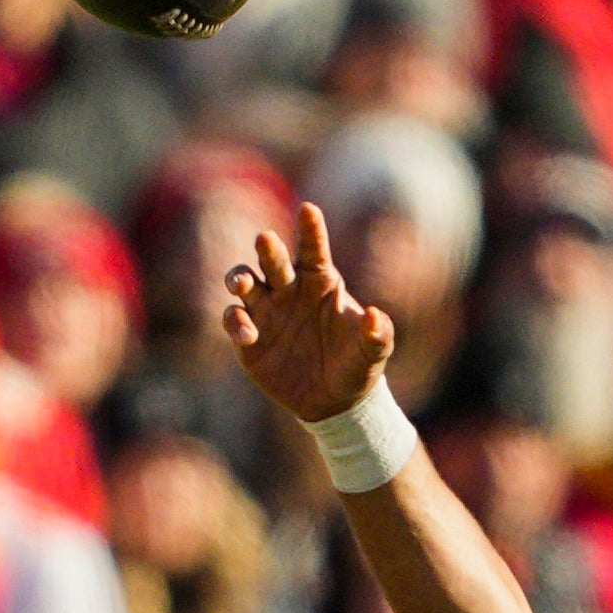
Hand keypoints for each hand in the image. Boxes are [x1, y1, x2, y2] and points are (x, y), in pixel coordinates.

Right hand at [223, 202, 396, 424]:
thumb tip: (375, 316)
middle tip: (266, 239)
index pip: (314, 249)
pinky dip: (236, 322)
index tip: (309, 209)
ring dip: (240, 278)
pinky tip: (248, 334)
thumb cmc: (357, 365)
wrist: (335, 402)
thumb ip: (378, 334)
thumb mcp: (374, 352)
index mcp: (321, 282)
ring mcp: (267, 311)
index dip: (311, 229)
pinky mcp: (248, 337)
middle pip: (274, 261)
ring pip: (245, 282)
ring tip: (242, 284)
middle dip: (269, 249)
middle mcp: (290, 289)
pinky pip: (234, 319)